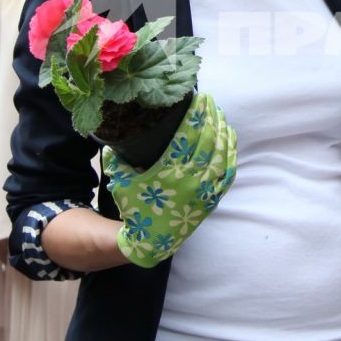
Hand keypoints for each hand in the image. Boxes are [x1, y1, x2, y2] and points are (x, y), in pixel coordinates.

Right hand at [107, 92, 237, 268]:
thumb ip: (115, 160)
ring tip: (220, 115)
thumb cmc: (135, 209)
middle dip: (210, 117)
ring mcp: (204, 190)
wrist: (151, 242)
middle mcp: (190, 179)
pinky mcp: (212, 199)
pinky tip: (230, 139)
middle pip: (207, 141)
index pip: (187, 135)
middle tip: (210, 101)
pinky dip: (230, 153)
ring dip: (222, 131)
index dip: (195, 114)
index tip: (199, 98)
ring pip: (221, 155)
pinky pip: (228, 172)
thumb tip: (109, 140)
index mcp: (168, 171)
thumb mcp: (120, 183)